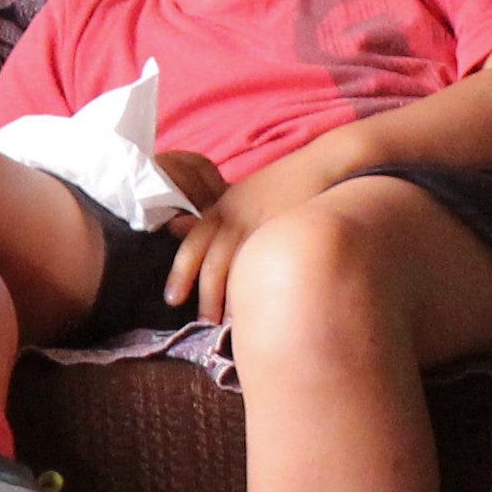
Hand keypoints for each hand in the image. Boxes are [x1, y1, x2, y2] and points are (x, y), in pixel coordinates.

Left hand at [163, 143, 342, 314]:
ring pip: (238, 267)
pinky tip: (258, 308)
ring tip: (227, 325)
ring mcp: (262, 226)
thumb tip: (175, 228)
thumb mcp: (237, 195)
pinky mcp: (285, 232)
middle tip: (202, 322)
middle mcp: (237, 217)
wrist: (319, 166)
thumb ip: (209, 217)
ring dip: (230, 298)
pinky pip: (267, 264)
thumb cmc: (277, 185)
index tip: (172, 299)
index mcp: (222, 208)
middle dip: (205, 295)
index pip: (193, 243)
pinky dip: (258, 288)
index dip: (181, 273)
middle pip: (214, 261)